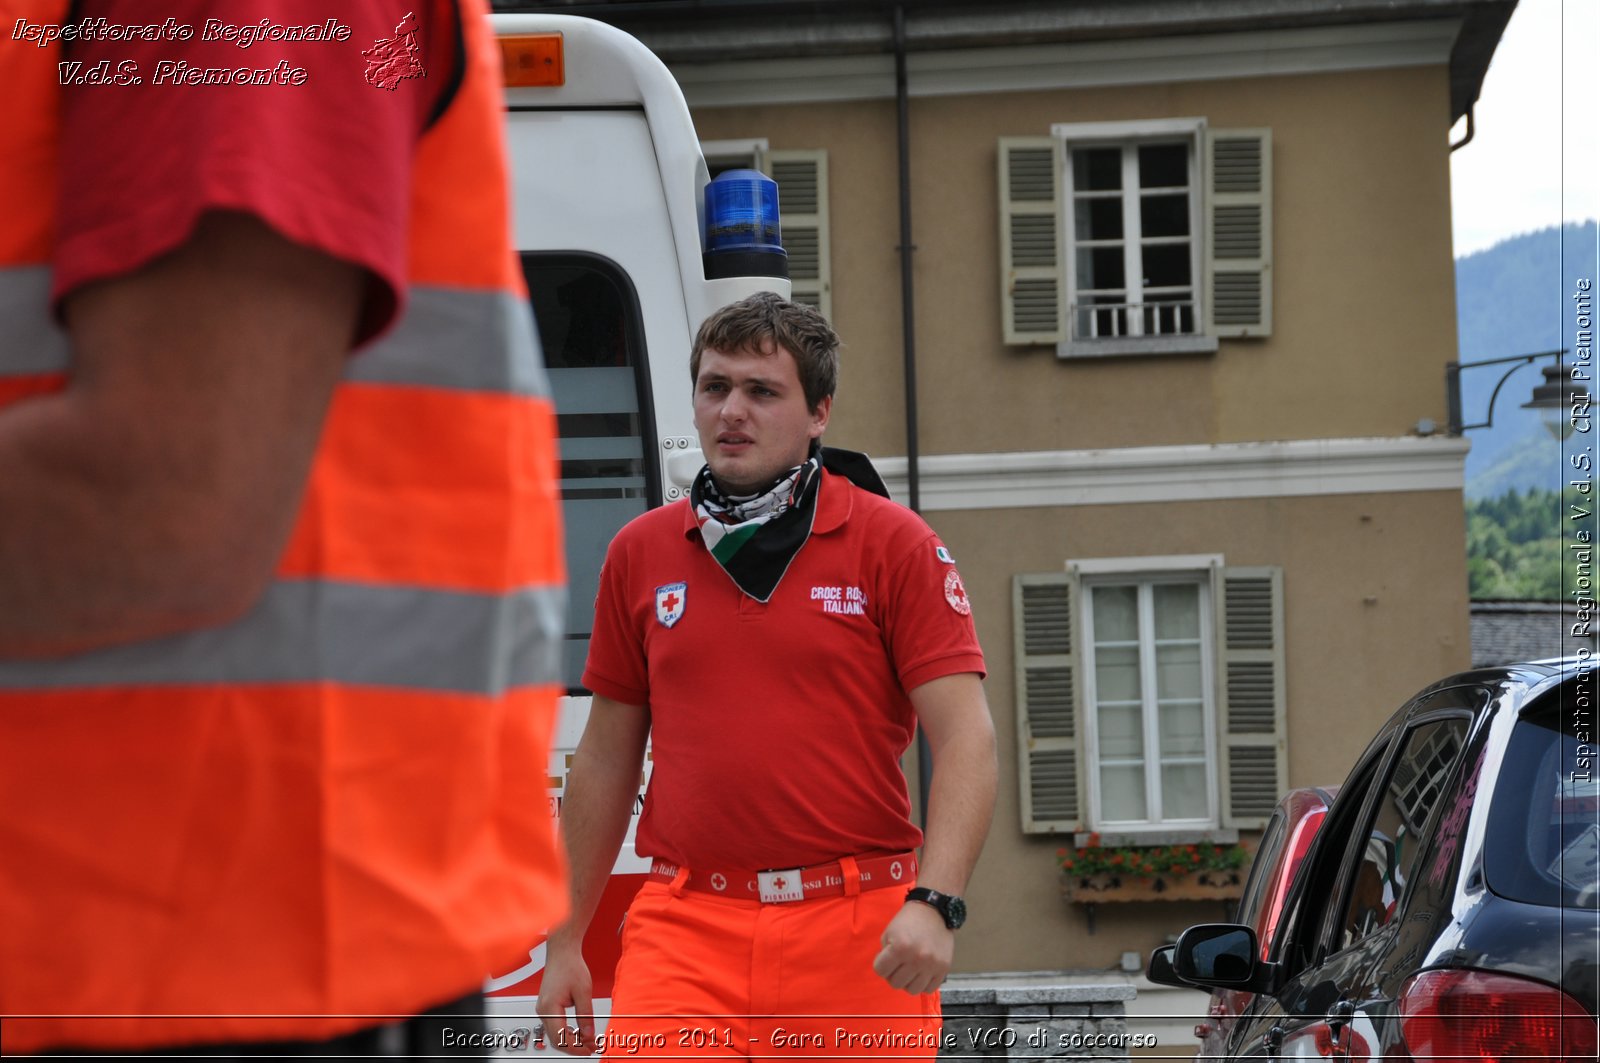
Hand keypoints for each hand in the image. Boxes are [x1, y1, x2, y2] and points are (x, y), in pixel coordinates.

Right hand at [535, 941, 598, 1055]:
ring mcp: (543, 1009)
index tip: (588, 1050)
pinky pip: (555, 1025)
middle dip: (574, 1046)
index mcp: (550, 1008)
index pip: (560, 1038)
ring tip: (589, 1041)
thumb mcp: (583, 991)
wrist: (562, 952)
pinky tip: (580, 1032)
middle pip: (556, 1039)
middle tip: (591, 1048)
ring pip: (555, 1034)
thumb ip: (586, 1015)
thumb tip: (588, 1034)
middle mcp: (543, 1010)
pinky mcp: (547, 1006)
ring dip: (571, 1040)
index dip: (575, 1048)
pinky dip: (567, 1031)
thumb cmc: (570, 966)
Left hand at [872, 900, 953, 995]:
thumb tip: (887, 970)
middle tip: (898, 964)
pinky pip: (929, 989)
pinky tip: (922, 973)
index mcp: (900, 948)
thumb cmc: (908, 920)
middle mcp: (916, 959)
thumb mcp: (889, 932)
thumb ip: (885, 953)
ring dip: (908, 981)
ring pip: (912, 990)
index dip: (880, 964)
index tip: (886, 958)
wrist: (934, 911)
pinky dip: (923, 984)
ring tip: (910, 970)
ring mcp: (931, 966)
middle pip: (895, 983)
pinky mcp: (944, 969)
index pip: (880, 971)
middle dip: (893, 974)